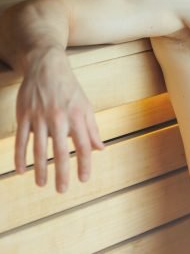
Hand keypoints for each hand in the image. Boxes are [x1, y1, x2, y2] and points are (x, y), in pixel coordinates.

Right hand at [14, 47, 103, 191]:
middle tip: (62, 190)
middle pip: (60, 151)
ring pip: (39, 148)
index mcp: (78, 116)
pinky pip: (21, 140)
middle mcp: (59, 118)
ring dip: (40, 169)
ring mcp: (40, 117)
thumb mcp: (86, 106)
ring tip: (42, 184)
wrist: (47, 66)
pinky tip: (22, 171)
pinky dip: (20, 157)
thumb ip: (92, 129)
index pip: (83, 145)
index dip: (84, 164)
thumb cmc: (69, 89)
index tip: (84, 179)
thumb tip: (101, 149)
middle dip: (61, 173)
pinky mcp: (24, 115)